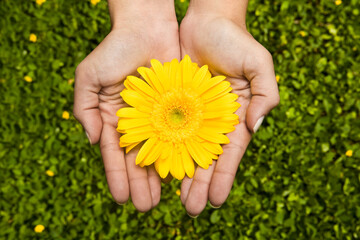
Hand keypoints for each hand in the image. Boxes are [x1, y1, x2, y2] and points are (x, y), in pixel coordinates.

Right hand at [73, 1, 179, 211]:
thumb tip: (94, 141)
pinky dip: (182, 153)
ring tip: (164, 199)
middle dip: (141, 183)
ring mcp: (160, 117)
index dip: (117, 176)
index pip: (116, 154)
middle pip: (139, 159)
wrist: (147, 27)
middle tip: (146, 207)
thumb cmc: (115, 49)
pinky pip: (182, 134)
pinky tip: (184, 172)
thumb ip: (84, 109)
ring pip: (161, 152)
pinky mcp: (180, 108)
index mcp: (115, 119)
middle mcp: (138, 123)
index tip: (122, 198)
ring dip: (161, 176)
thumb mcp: (89, 76)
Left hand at [179, 0, 278, 215]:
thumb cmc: (236, 41)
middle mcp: (212, 121)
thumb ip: (265, 94)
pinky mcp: (171, 104)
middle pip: (205, 158)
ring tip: (173, 201)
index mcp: (234, 117)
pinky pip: (165, 130)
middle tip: (192, 210)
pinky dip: (161, 149)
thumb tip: (254, 126)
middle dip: (199, 184)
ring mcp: (190, 114)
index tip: (216, 200)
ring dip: (179, 175)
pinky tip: (155, 169)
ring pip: (183, 150)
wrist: (207, 22)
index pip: (229, 154)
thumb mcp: (259, 64)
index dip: (223, 176)